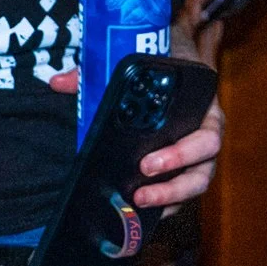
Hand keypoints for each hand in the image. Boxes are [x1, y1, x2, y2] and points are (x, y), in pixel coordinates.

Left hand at [44, 72, 225, 209]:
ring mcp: (200, 153)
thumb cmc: (166, 59)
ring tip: (138, 201)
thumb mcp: (143, 57)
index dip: (182, 154)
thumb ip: (101, 69)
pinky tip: (143, 210)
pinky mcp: (188, 166)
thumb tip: (58, 82)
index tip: (146, 163)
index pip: (208, 135)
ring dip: (169, 197)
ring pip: (196, 184)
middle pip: (203, 167)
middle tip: (139, 184)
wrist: (179, 55)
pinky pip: (184, 191)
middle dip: (172, 182)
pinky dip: (167, 202)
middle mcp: (208, 133)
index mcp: (206, 107)